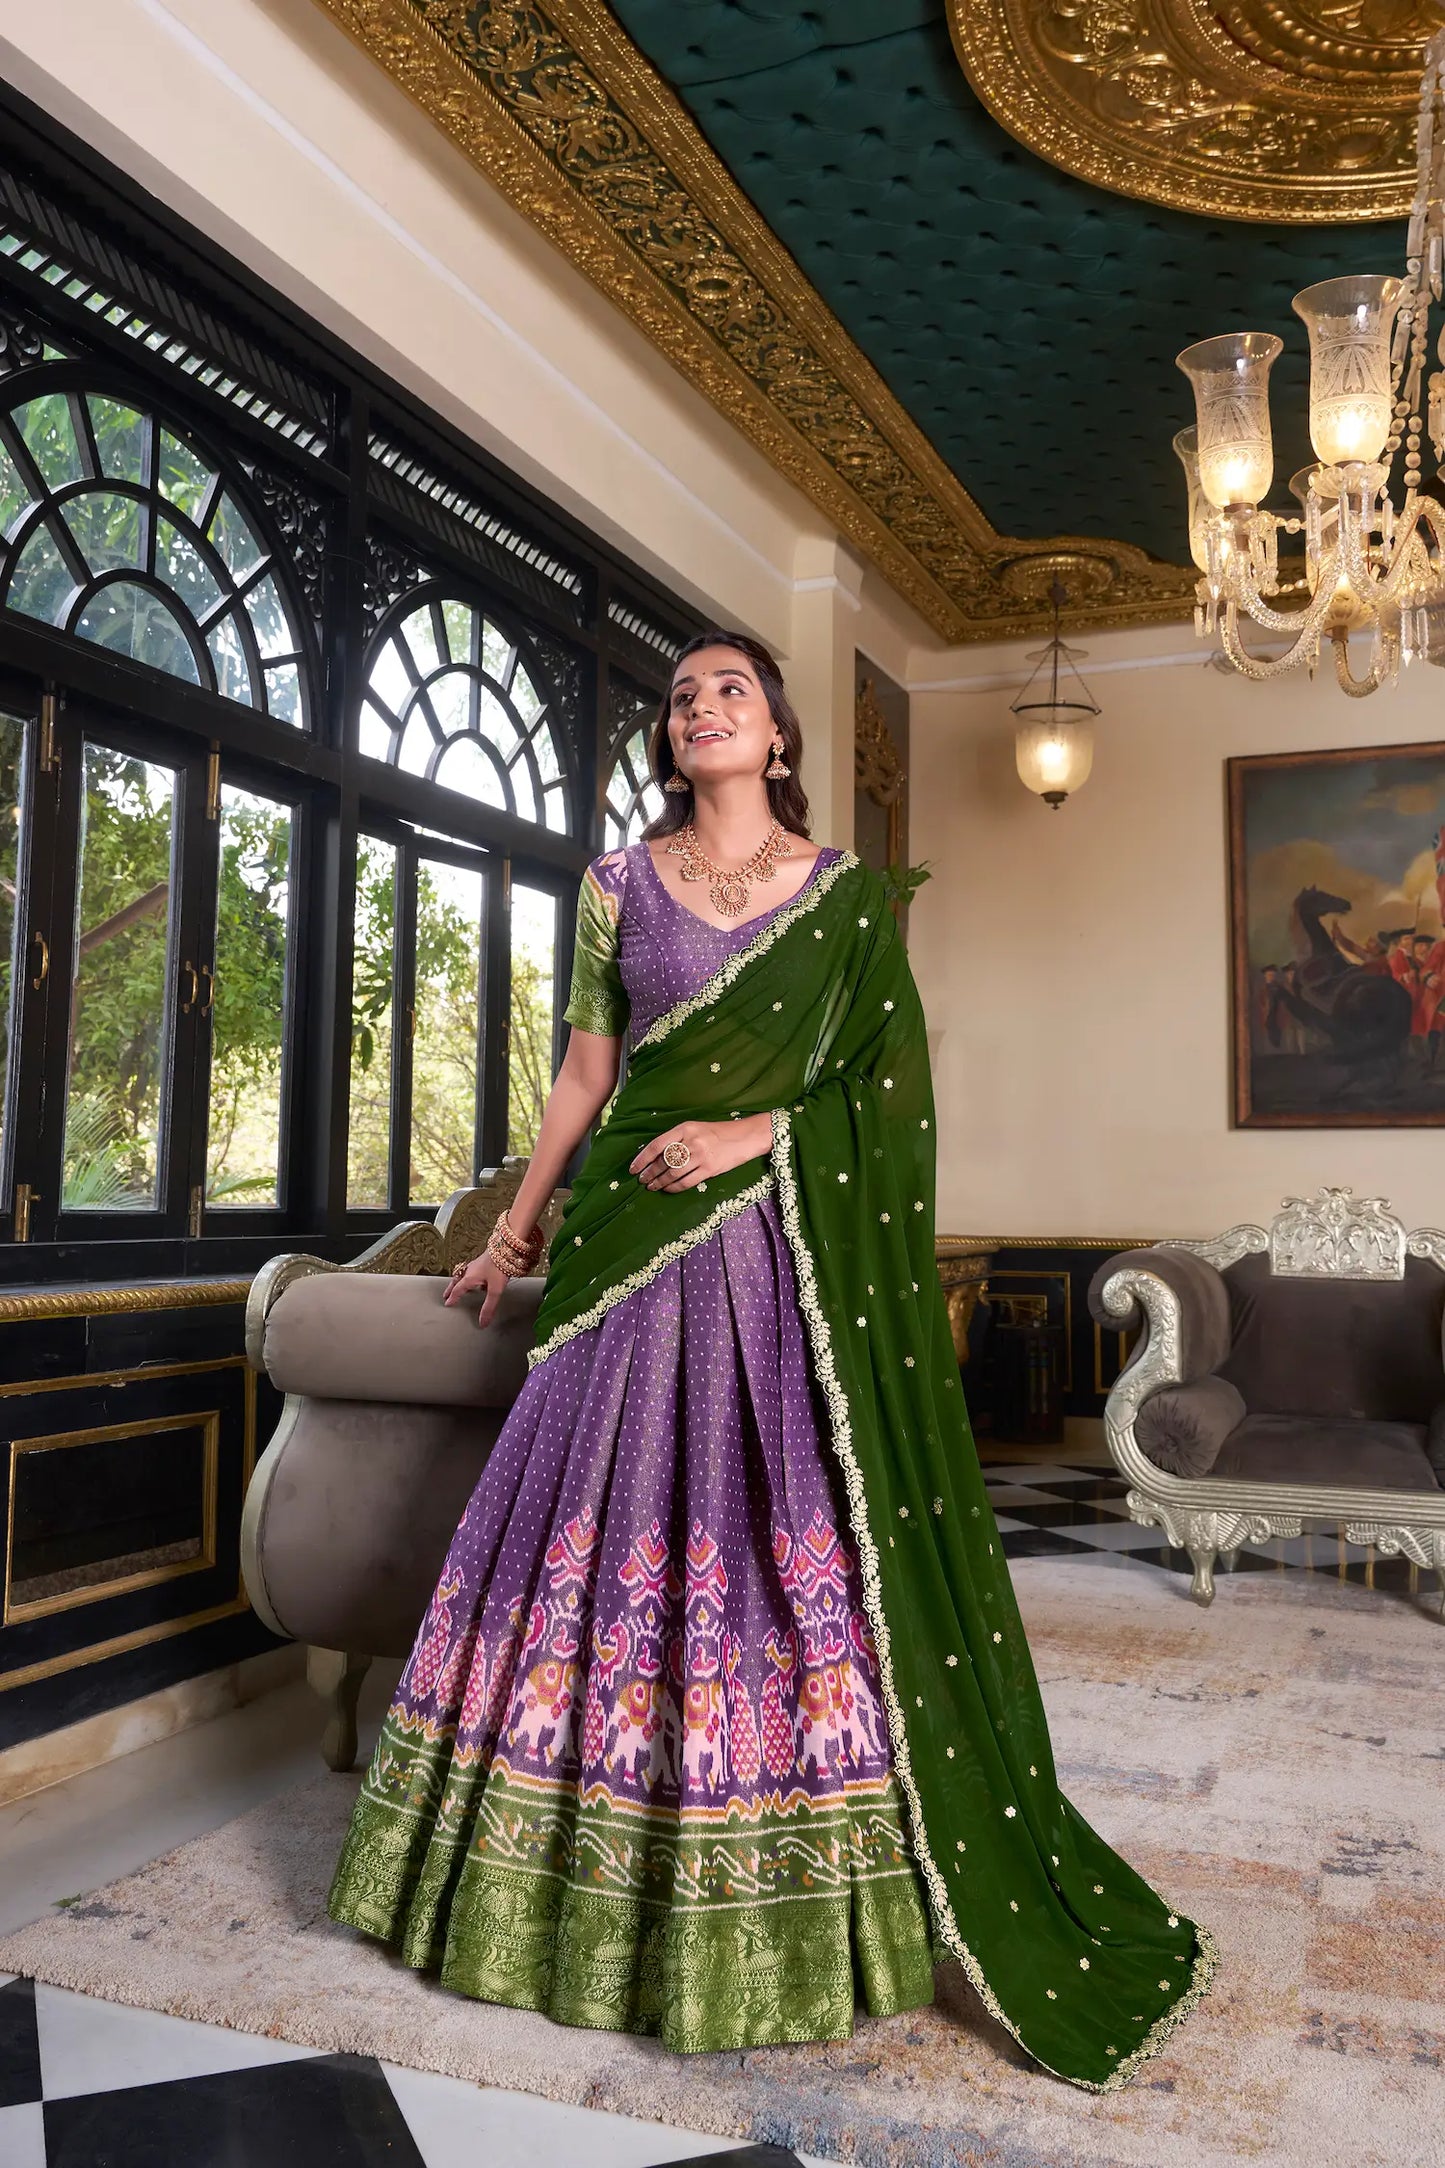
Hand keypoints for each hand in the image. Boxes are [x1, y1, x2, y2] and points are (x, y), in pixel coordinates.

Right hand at [442, 1252, 510, 1327]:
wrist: (507, 1248)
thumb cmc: (499, 1266)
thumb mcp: (495, 1290)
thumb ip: (489, 1307)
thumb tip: (482, 1322)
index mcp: (469, 1278)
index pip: (458, 1290)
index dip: (452, 1298)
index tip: (447, 1303)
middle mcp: (470, 1270)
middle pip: (456, 1280)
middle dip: (451, 1288)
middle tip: (446, 1294)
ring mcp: (476, 1264)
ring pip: (462, 1273)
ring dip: (458, 1280)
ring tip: (458, 1284)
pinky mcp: (482, 1260)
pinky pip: (470, 1269)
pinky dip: (467, 1274)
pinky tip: (476, 1275)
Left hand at [630, 1112, 772, 1192]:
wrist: (745, 1137)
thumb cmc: (718, 1132)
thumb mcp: (696, 1129)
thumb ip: (678, 1139)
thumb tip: (656, 1157)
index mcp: (685, 1128)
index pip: (657, 1145)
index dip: (643, 1158)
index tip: (633, 1168)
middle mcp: (692, 1141)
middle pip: (663, 1161)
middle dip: (649, 1173)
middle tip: (642, 1180)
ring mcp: (701, 1156)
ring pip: (672, 1173)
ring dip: (659, 1182)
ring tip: (652, 1186)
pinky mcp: (710, 1169)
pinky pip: (686, 1182)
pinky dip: (674, 1188)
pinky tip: (668, 1189)